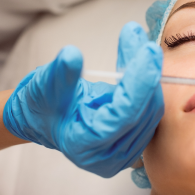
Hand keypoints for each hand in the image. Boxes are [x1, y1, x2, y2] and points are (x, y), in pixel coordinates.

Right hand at [3, 22, 163, 177]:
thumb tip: (72, 55)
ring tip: (137, 40)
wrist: (45, 118)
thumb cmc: (42, 105)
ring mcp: (124, 152)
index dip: (138, 83)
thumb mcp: (44, 87)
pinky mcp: (135, 141)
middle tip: (141, 38)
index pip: (123, 116)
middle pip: (142, 112)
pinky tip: (140, 57)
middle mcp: (109, 157)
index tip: (147, 50)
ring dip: (149, 73)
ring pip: (151, 109)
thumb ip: (60, 74)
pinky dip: (147, 81)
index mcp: (85, 147)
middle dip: (146, 72)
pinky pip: (150, 109)